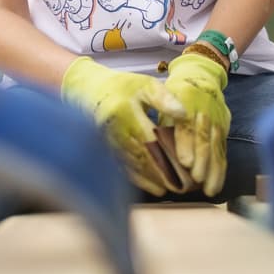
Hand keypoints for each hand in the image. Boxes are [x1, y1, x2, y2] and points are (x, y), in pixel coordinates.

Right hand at [62, 56, 188, 194]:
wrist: (88, 90)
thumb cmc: (122, 86)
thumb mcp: (144, 84)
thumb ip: (164, 98)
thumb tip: (183, 113)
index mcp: (126, 112)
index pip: (150, 139)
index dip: (167, 154)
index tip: (185, 167)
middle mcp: (114, 130)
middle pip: (142, 157)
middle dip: (162, 173)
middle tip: (182, 185)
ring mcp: (106, 142)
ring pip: (133, 166)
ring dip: (152, 180)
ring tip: (171, 188)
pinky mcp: (104, 150)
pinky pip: (122, 168)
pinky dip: (139, 180)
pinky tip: (154, 187)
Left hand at [161, 51, 229, 195]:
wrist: (200, 75)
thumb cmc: (174, 93)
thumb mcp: (163, 96)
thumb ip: (161, 118)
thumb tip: (154, 145)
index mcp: (186, 99)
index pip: (187, 123)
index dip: (186, 143)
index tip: (184, 161)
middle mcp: (205, 109)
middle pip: (205, 137)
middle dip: (202, 160)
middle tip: (197, 180)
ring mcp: (218, 117)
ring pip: (217, 145)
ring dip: (214, 169)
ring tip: (209, 189)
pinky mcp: (225, 126)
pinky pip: (223, 149)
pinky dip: (221, 168)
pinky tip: (216, 184)